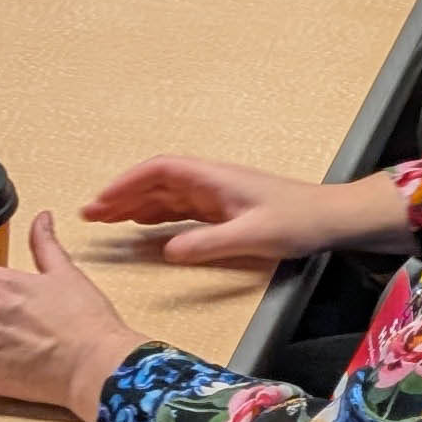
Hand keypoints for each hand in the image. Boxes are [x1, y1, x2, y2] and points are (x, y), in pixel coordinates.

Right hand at [83, 154, 390, 266]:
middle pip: (156, 182)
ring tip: (103, 220)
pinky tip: (140, 227)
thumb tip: (167, 251)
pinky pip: (179, 209)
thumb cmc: (299, 220)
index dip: (127, 183)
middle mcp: (210, 181)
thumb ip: (209, 243)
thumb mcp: (253, 235)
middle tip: (89, 214)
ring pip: (165, 195)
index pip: (160, 170)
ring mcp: (216, 195)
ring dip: (134, 205)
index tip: (101, 201)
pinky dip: (155, 216)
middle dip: (121, 194)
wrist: (332, 219)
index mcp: (214, 178)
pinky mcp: (224, 210)